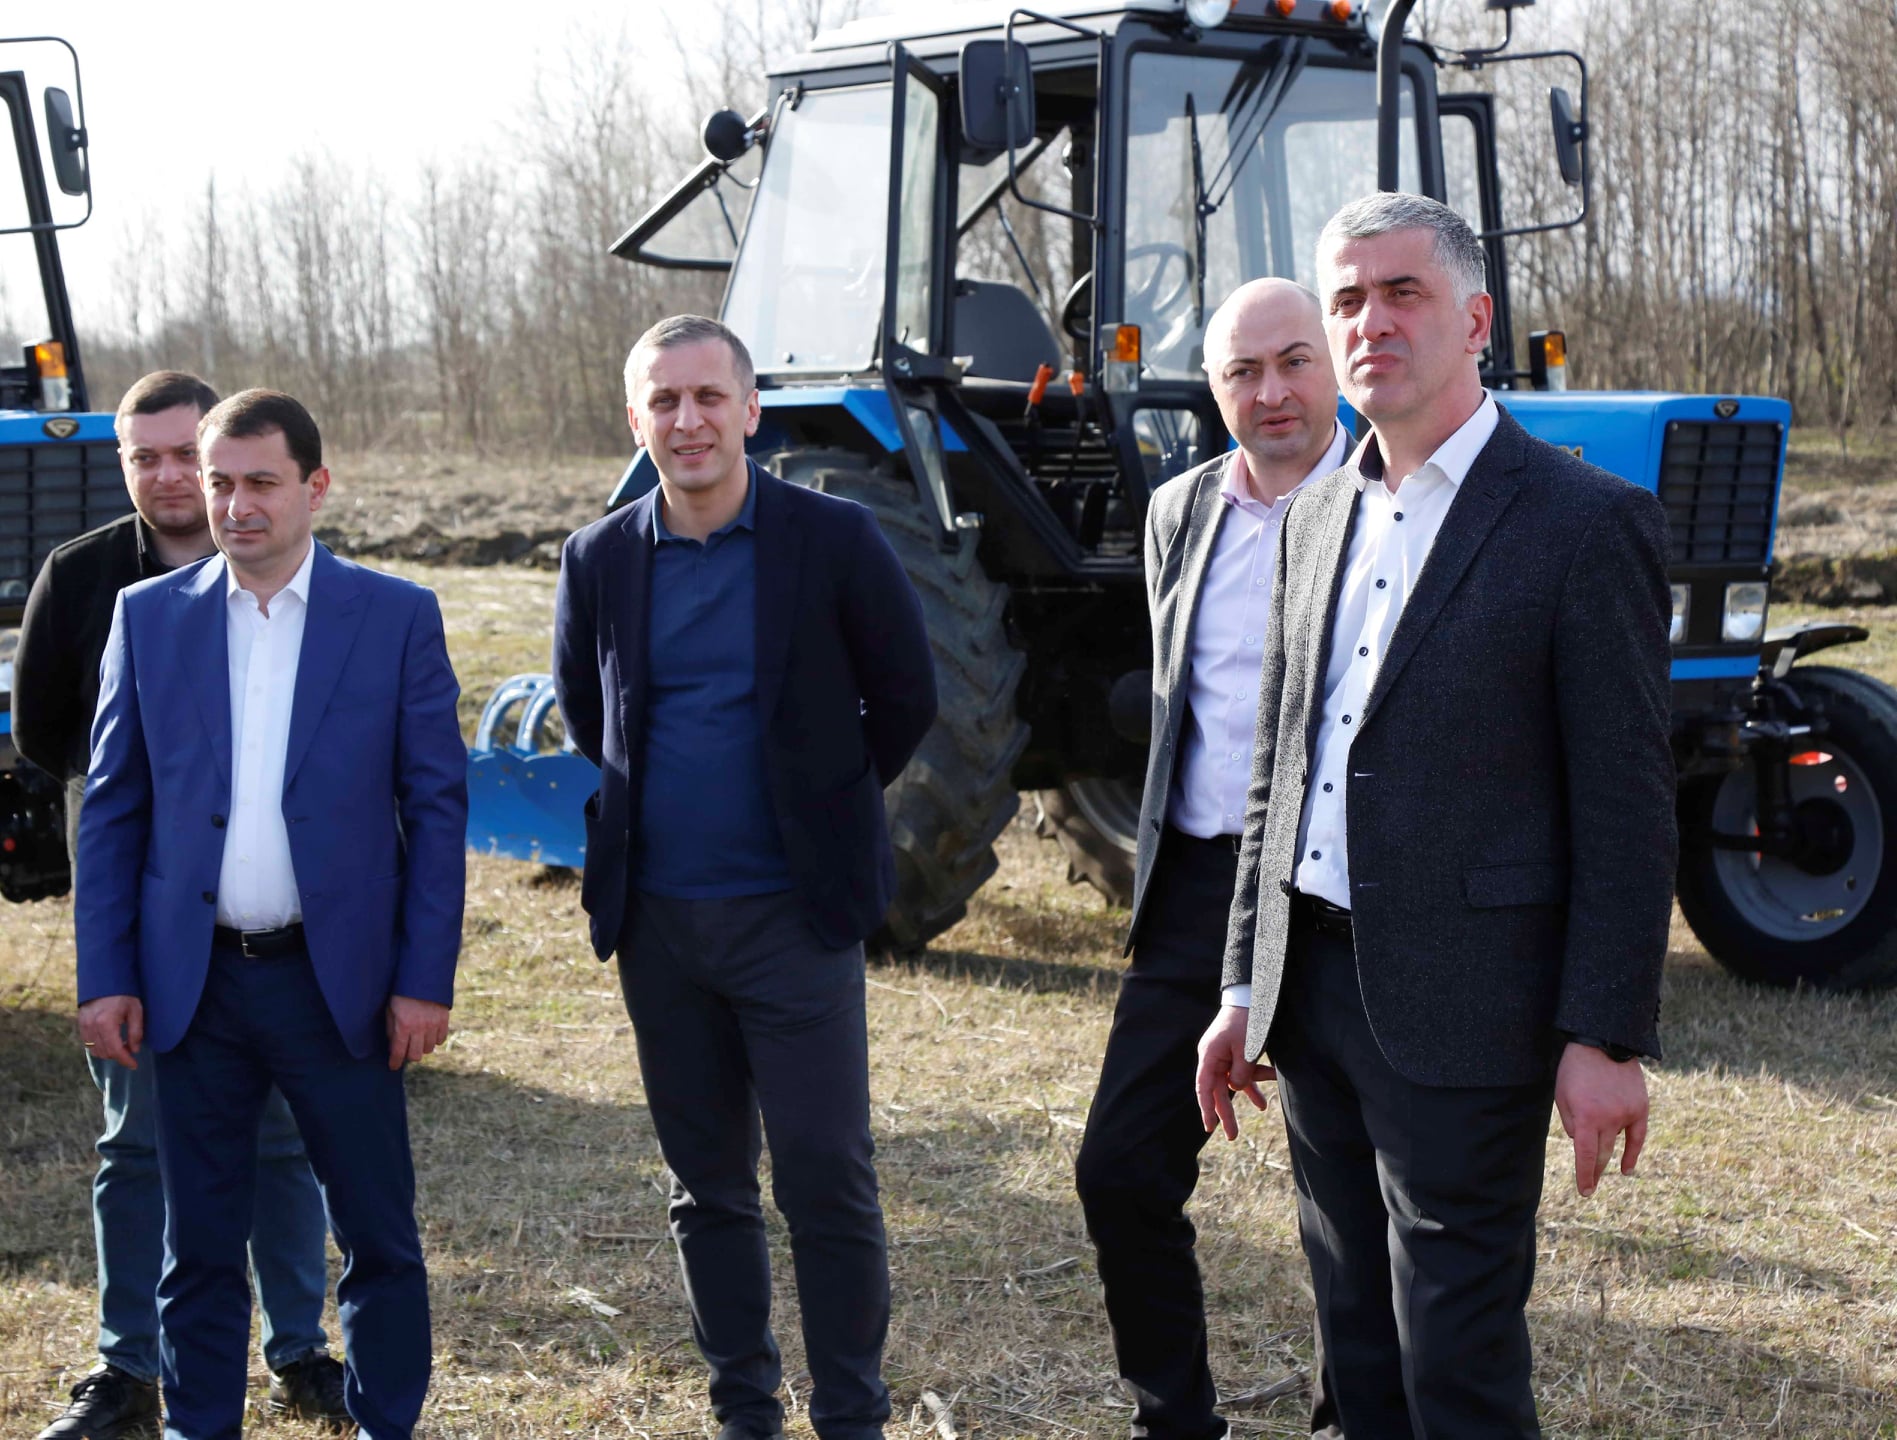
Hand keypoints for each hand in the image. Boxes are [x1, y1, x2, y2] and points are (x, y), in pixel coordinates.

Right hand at [78, 996, 143, 1069]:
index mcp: (106, 1023)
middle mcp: (91, 1026)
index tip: (134, 1065)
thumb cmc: (124, 994)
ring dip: (108, 1052)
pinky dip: (99, 1046)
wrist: (105, 979)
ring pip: (94, 1050)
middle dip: (118, 1056)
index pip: (115, 1050)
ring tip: (121, 1045)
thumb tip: (134, 1050)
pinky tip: (110, 1041)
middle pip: (104, 1052)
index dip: (125, 1060)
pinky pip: (88, 1043)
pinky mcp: (80, 1023)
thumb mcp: (135, 1011)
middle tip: (130, 1051)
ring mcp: (83, 1025)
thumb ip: (135, 1032)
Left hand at [386, 996, 450, 1069]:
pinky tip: (429, 1034)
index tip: (393, 1066)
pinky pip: (441, 1039)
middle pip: (416, 1055)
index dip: (395, 1062)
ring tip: (418, 1040)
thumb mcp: (390, 1009)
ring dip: (422, 1047)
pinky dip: (435, 1040)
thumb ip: (391, 1028)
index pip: (398, 1051)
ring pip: (429, 1049)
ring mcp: (433, 1024)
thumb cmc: (402, 993)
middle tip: (406, 1050)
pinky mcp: (444, 1020)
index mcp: (403, 1025)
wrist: (423, 977)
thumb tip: (393, 1044)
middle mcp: (420, 1027)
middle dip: (409, 1055)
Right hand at [1195, 1005, 1272, 1139]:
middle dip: (1226, 1113)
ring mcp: (1225, 1055)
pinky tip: (1269, 1090)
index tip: (1209, 1127)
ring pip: (1234, 1081)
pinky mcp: (1237, 1052)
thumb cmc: (1246, 1021)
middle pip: (1218, 1090)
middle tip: (1231, 1136)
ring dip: (1249, 1094)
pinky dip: (1257, 1079)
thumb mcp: (1246, 1049)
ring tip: (1262, 1109)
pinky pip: (1245, 1070)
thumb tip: (1236, 1088)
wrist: (1252, 996)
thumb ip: (1241, 1073)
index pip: (1204, 1088)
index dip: (1206, 1109)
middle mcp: (1214, 1057)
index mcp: (1209, 1055)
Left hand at [1555, 1040, 1647, 1196]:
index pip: (1585, 1156)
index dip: (1585, 1176)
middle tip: (1589, 1186)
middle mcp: (1608, 1120)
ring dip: (1607, 1159)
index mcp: (1585, 1118)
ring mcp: (1626, 1115)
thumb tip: (1579, 1142)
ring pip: (1616, 1145)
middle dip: (1594, 1172)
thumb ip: (1569, 1122)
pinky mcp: (1640, 1108)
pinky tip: (1627, 1169)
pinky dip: (1632, 1154)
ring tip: (1599, 1171)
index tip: (1585, 1191)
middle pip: (1601, 1155)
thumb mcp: (1562, 1095)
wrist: (1604, 1044)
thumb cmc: (1575, 1069)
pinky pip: (1637, 1137)